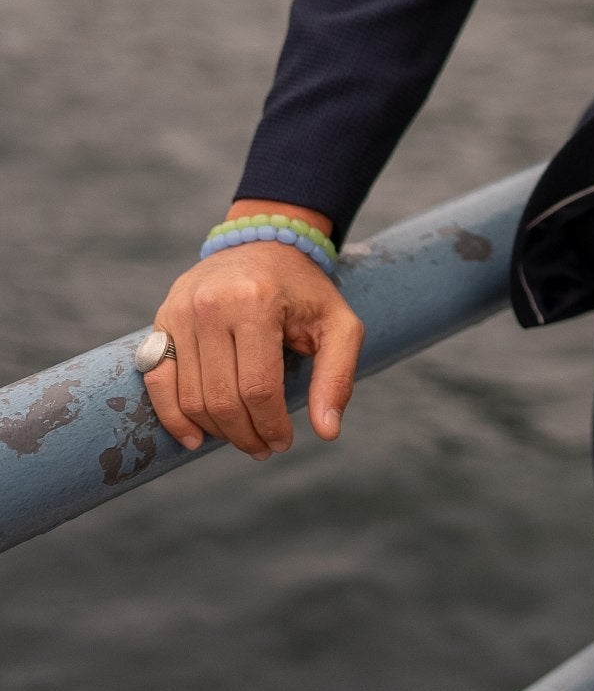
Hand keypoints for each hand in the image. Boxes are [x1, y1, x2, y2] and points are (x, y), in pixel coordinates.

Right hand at [142, 212, 363, 460]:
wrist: (264, 243)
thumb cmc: (304, 289)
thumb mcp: (338, 322)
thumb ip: (337, 375)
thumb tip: (327, 431)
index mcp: (256, 301)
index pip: (259, 387)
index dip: (271, 425)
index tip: (284, 441)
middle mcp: (211, 304)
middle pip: (222, 398)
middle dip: (245, 434)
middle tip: (263, 448)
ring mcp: (180, 311)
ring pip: (191, 397)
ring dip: (215, 431)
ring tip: (241, 437)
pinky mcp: (162, 319)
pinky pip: (158, 380)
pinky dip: (172, 416)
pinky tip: (194, 437)